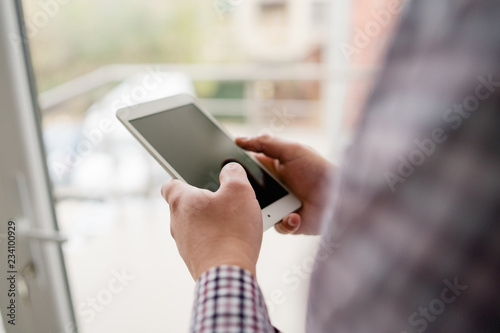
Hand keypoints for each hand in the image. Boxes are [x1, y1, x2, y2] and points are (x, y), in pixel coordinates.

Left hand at [161, 163, 262, 279]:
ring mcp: (184, 244)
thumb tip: (230, 168)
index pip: (170, 184)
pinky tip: (234, 239)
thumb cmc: (232, 231)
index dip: (182, 177)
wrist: (228, 276)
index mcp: (181, 201)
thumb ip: (233, 173)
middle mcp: (177, 223)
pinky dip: (216, 238)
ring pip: (196, 225)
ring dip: (212, 221)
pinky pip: (204, 242)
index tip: (194, 177)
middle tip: (226, 198)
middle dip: (205, 200)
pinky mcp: (195, 260)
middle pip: (187, 205)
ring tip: (236, 221)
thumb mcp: (240, 191)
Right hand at [236, 135, 333, 234]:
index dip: (237, 170)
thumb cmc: (318, 170)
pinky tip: (295, 215)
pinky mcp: (290, 223)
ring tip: (276, 207)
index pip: (249, 168)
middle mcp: (275, 188)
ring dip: (266, 211)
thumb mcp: (292, 150)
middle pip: (251, 192)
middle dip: (247, 195)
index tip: (226, 171)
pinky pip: (278, 226)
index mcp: (274, 169)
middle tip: (243, 195)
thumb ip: (265, 143)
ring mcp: (282, 206)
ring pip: (260, 212)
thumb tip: (239, 139)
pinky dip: (286, 222)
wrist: (340, 197)